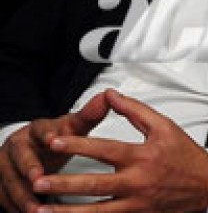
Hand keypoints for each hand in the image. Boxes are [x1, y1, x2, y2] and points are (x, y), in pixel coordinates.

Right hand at [0, 91, 108, 212]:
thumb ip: (88, 115)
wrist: (30, 153)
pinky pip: (4, 198)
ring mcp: (5, 166)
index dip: (46, 134)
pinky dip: (15, 208)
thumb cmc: (55, 140)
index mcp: (36, 130)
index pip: (39, 129)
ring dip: (21, 195)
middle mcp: (17, 146)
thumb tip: (107, 95)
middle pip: (19, 156)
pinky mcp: (0, 185)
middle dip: (28, 168)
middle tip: (37, 180)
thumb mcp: (71, 128)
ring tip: (35, 208)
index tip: (54, 140)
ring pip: (10, 181)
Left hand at [26, 90, 207, 212]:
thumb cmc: (185, 155)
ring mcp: (135, 204)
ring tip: (42, 210)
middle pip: (94, 185)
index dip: (78, 145)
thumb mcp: (164, 127)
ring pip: (96, 211)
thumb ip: (135, 110)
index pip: (104, 149)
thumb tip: (111, 95)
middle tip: (39, 182)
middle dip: (63, 185)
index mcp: (142, 157)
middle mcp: (136, 182)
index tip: (55, 141)